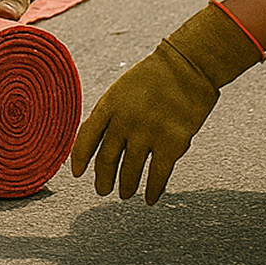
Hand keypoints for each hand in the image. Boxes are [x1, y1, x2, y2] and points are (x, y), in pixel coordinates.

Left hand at [71, 3, 262, 203]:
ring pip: (130, 171)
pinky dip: (153, 190)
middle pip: (106, 159)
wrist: (187, 66)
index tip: (78, 173)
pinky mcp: (171, 144)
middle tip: (102, 190)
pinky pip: (157, 175)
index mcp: (108, 105)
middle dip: (103, 179)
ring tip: (124, 194)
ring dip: (126, 186)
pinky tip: (150, 198)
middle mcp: (124, 122)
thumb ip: (110, 114)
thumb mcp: (122, 89)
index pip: (86, 137)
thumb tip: (98, 140)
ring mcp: (147, 134)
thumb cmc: (154, 76)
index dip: (79, 158)